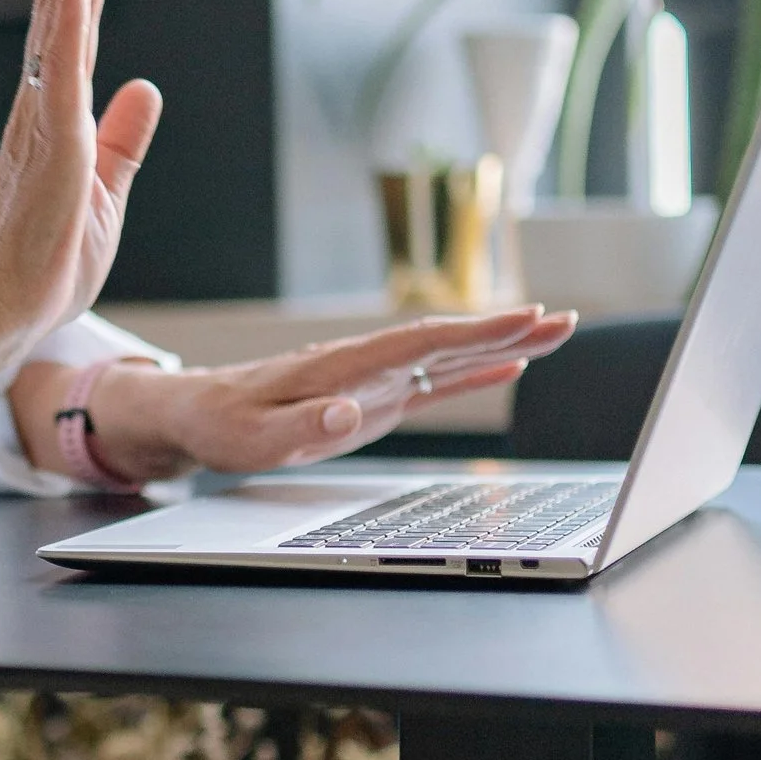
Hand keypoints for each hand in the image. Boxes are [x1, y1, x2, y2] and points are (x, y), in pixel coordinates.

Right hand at [0, 0, 162, 356]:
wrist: (11, 313)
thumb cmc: (49, 262)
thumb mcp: (106, 191)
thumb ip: (123, 139)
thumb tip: (145, 89)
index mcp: (58, 116)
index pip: (77, 30)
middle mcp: (45, 105)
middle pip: (66, 10)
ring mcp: (45, 120)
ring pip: (63, 25)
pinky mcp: (51, 142)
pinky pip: (61, 71)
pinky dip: (69, 21)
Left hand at [66, 309, 576, 483]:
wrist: (197, 414)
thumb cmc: (223, 426)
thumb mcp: (251, 440)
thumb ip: (299, 428)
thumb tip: (348, 413)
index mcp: (341, 366)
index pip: (419, 343)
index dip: (474, 332)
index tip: (522, 319)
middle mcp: (364, 364)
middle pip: (447, 341)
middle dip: (506, 331)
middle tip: (563, 320)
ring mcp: (372, 379)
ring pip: (447, 356)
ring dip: (500, 344)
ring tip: (554, 332)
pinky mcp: (372, 397)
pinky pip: (431, 382)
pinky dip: (472, 374)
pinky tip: (508, 368)